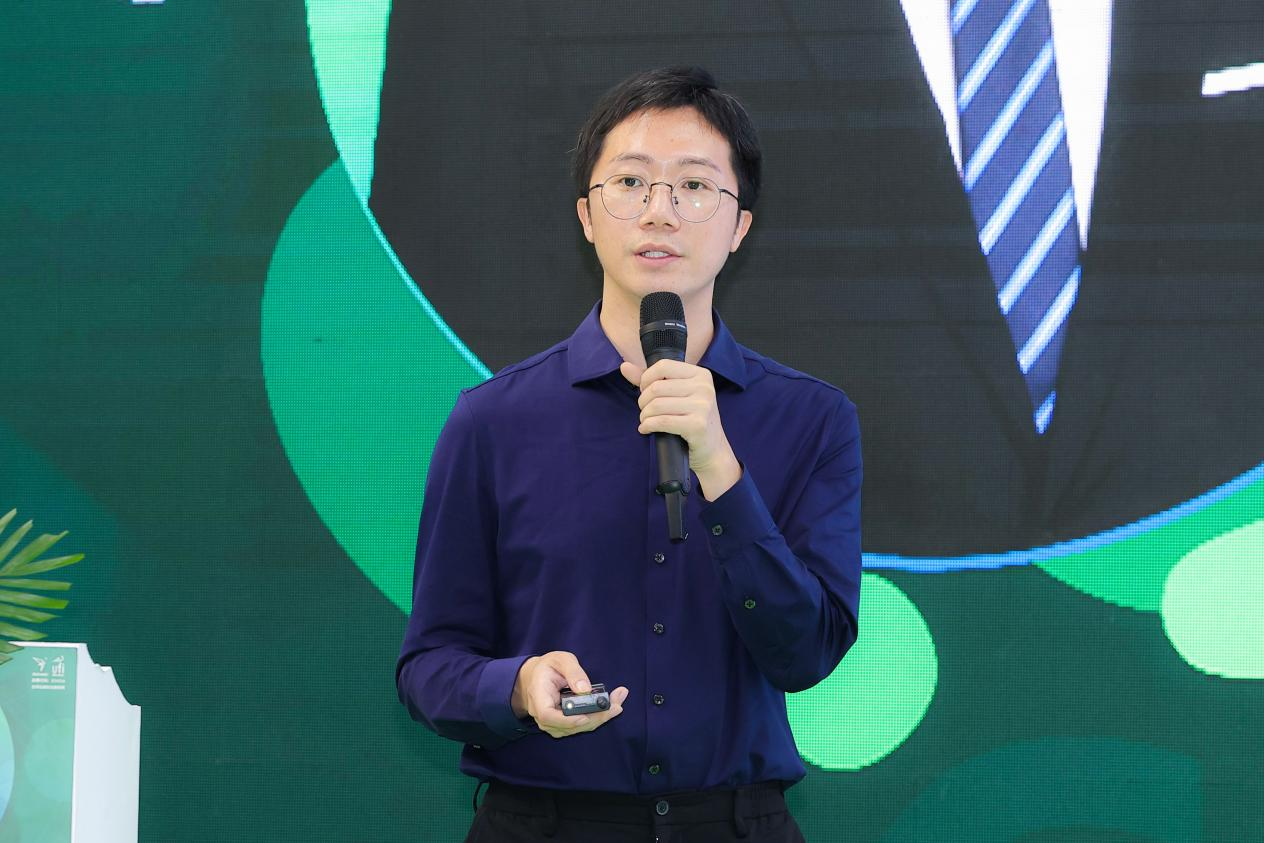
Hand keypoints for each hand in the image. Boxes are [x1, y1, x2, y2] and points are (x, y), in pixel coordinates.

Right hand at [511, 651, 628, 738]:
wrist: (537, 677)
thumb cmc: (548, 667)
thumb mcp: (560, 659)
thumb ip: (573, 671)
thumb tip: (585, 689)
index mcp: (538, 696)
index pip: (547, 716)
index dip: (567, 720)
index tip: (585, 717)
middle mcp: (542, 715)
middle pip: (568, 726)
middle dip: (595, 717)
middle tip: (617, 705)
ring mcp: (552, 723)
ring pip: (577, 728)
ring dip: (600, 718)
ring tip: (618, 701)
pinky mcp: (562, 726)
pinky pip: (580, 726)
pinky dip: (597, 717)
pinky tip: (611, 706)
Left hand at [620, 359, 741, 499]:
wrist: (712, 451)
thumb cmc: (691, 420)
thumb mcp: (677, 395)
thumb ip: (651, 380)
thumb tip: (624, 366)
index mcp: (701, 375)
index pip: (663, 366)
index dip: (646, 379)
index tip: (646, 392)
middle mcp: (704, 387)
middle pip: (657, 387)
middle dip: (643, 401)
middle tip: (646, 411)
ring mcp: (703, 406)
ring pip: (656, 405)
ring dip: (645, 415)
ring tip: (646, 421)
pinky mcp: (698, 425)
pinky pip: (661, 421)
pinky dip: (648, 426)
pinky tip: (646, 429)